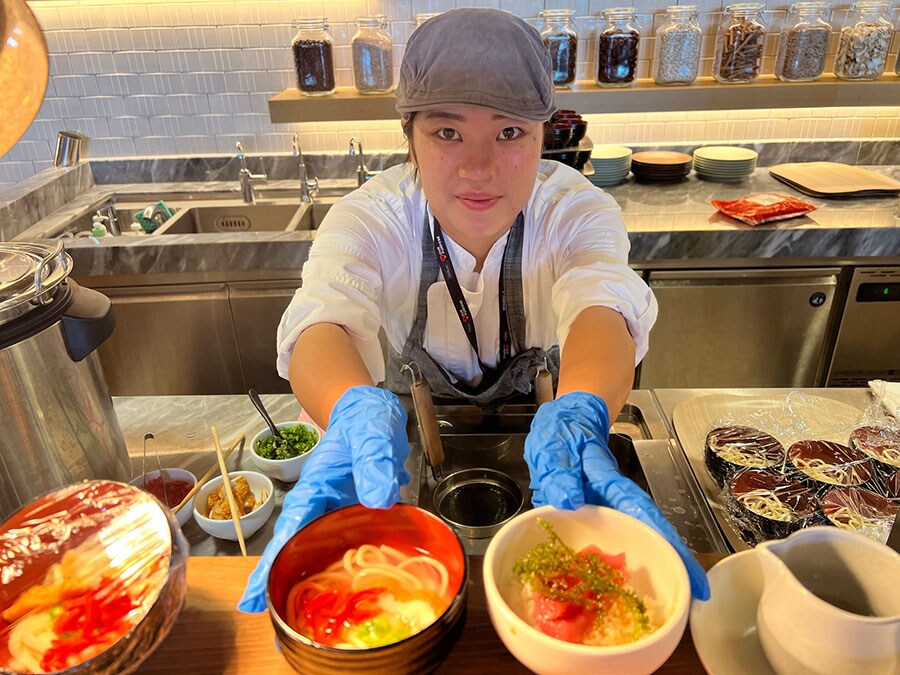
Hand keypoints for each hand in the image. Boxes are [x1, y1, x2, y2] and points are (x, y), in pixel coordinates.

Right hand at [238, 386, 410, 612]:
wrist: (371, 413)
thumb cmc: (364, 420)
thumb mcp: (372, 433)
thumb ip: (374, 461)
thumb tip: (379, 498)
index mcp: (316, 485)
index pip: (291, 526)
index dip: (273, 560)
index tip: (256, 593)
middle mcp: (322, 504)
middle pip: (296, 547)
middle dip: (279, 581)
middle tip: (266, 620)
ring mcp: (338, 512)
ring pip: (320, 551)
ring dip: (310, 582)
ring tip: (298, 621)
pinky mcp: (356, 517)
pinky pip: (347, 546)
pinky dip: (342, 569)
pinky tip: (345, 594)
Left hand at [525, 391, 709, 600]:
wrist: (563, 422)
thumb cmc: (564, 430)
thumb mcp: (556, 444)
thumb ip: (560, 470)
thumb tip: (568, 500)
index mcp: (610, 482)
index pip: (644, 514)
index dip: (670, 543)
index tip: (693, 573)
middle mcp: (613, 500)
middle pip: (648, 534)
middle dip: (672, 565)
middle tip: (693, 599)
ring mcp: (604, 510)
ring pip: (630, 541)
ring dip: (647, 566)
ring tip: (669, 600)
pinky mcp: (592, 517)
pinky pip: (605, 542)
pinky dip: (610, 564)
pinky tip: (613, 587)